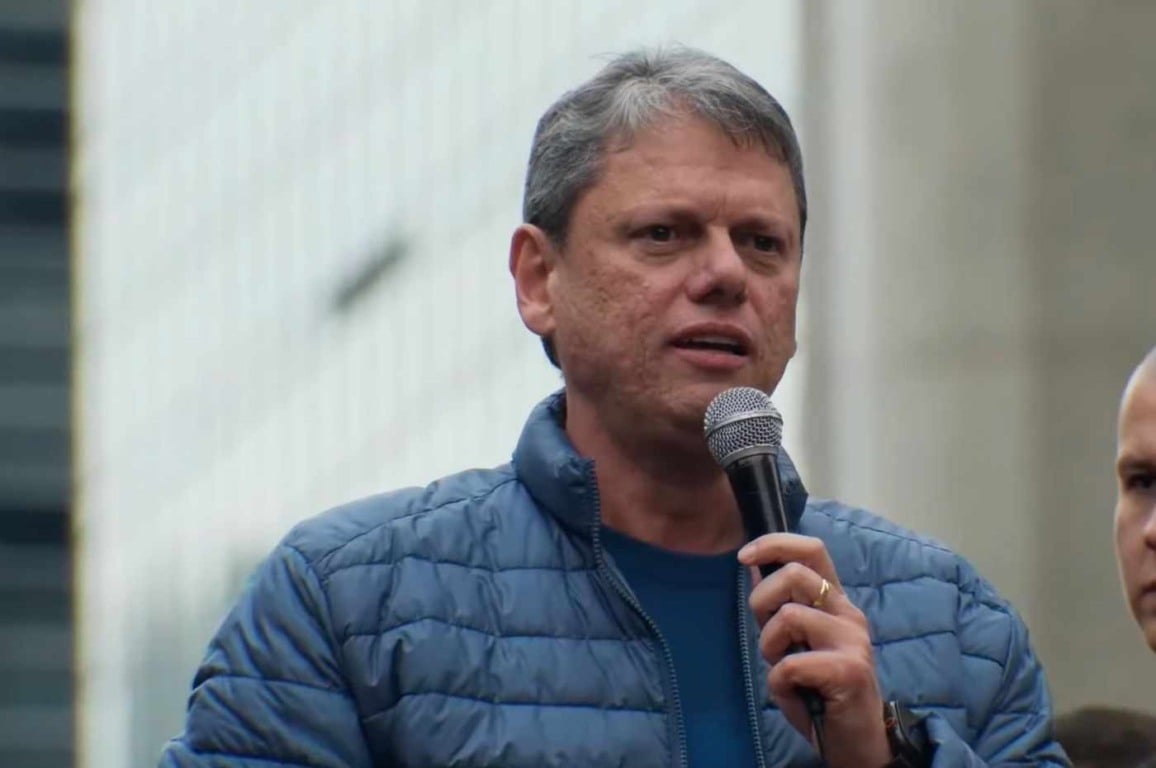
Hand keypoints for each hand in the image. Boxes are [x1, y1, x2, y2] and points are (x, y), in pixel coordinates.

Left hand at [738, 533, 891, 767]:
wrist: (856, 741)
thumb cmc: (819, 690)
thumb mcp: (794, 642)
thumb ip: (779, 607)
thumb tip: (754, 565)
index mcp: (834, 601)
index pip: (812, 549)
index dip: (774, 543)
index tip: (744, 557)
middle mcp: (848, 613)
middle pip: (794, 574)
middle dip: (762, 602)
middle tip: (770, 640)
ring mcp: (852, 640)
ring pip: (788, 616)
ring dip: (770, 648)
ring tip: (785, 671)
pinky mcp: (850, 670)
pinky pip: (790, 663)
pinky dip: (780, 683)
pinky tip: (796, 694)